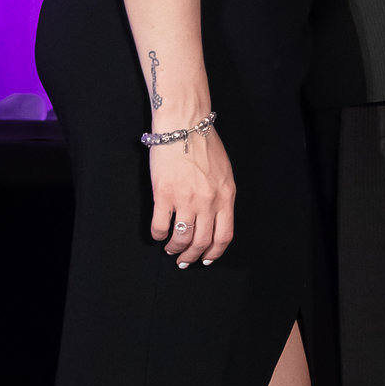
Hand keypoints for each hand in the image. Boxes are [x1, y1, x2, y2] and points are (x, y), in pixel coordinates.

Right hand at [150, 125, 235, 265]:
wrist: (184, 125)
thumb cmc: (204, 145)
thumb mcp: (224, 173)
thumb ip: (222, 196)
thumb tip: (216, 218)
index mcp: (226, 196)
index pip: (224, 235)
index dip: (214, 252)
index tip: (206, 259)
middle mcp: (208, 201)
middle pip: (202, 241)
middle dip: (192, 256)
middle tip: (184, 260)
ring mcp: (186, 199)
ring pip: (181, 238)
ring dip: (175, 248)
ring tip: (170, 248)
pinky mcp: (164, 194)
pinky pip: (160, 226)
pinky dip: (158, 235)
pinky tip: (158, 234)